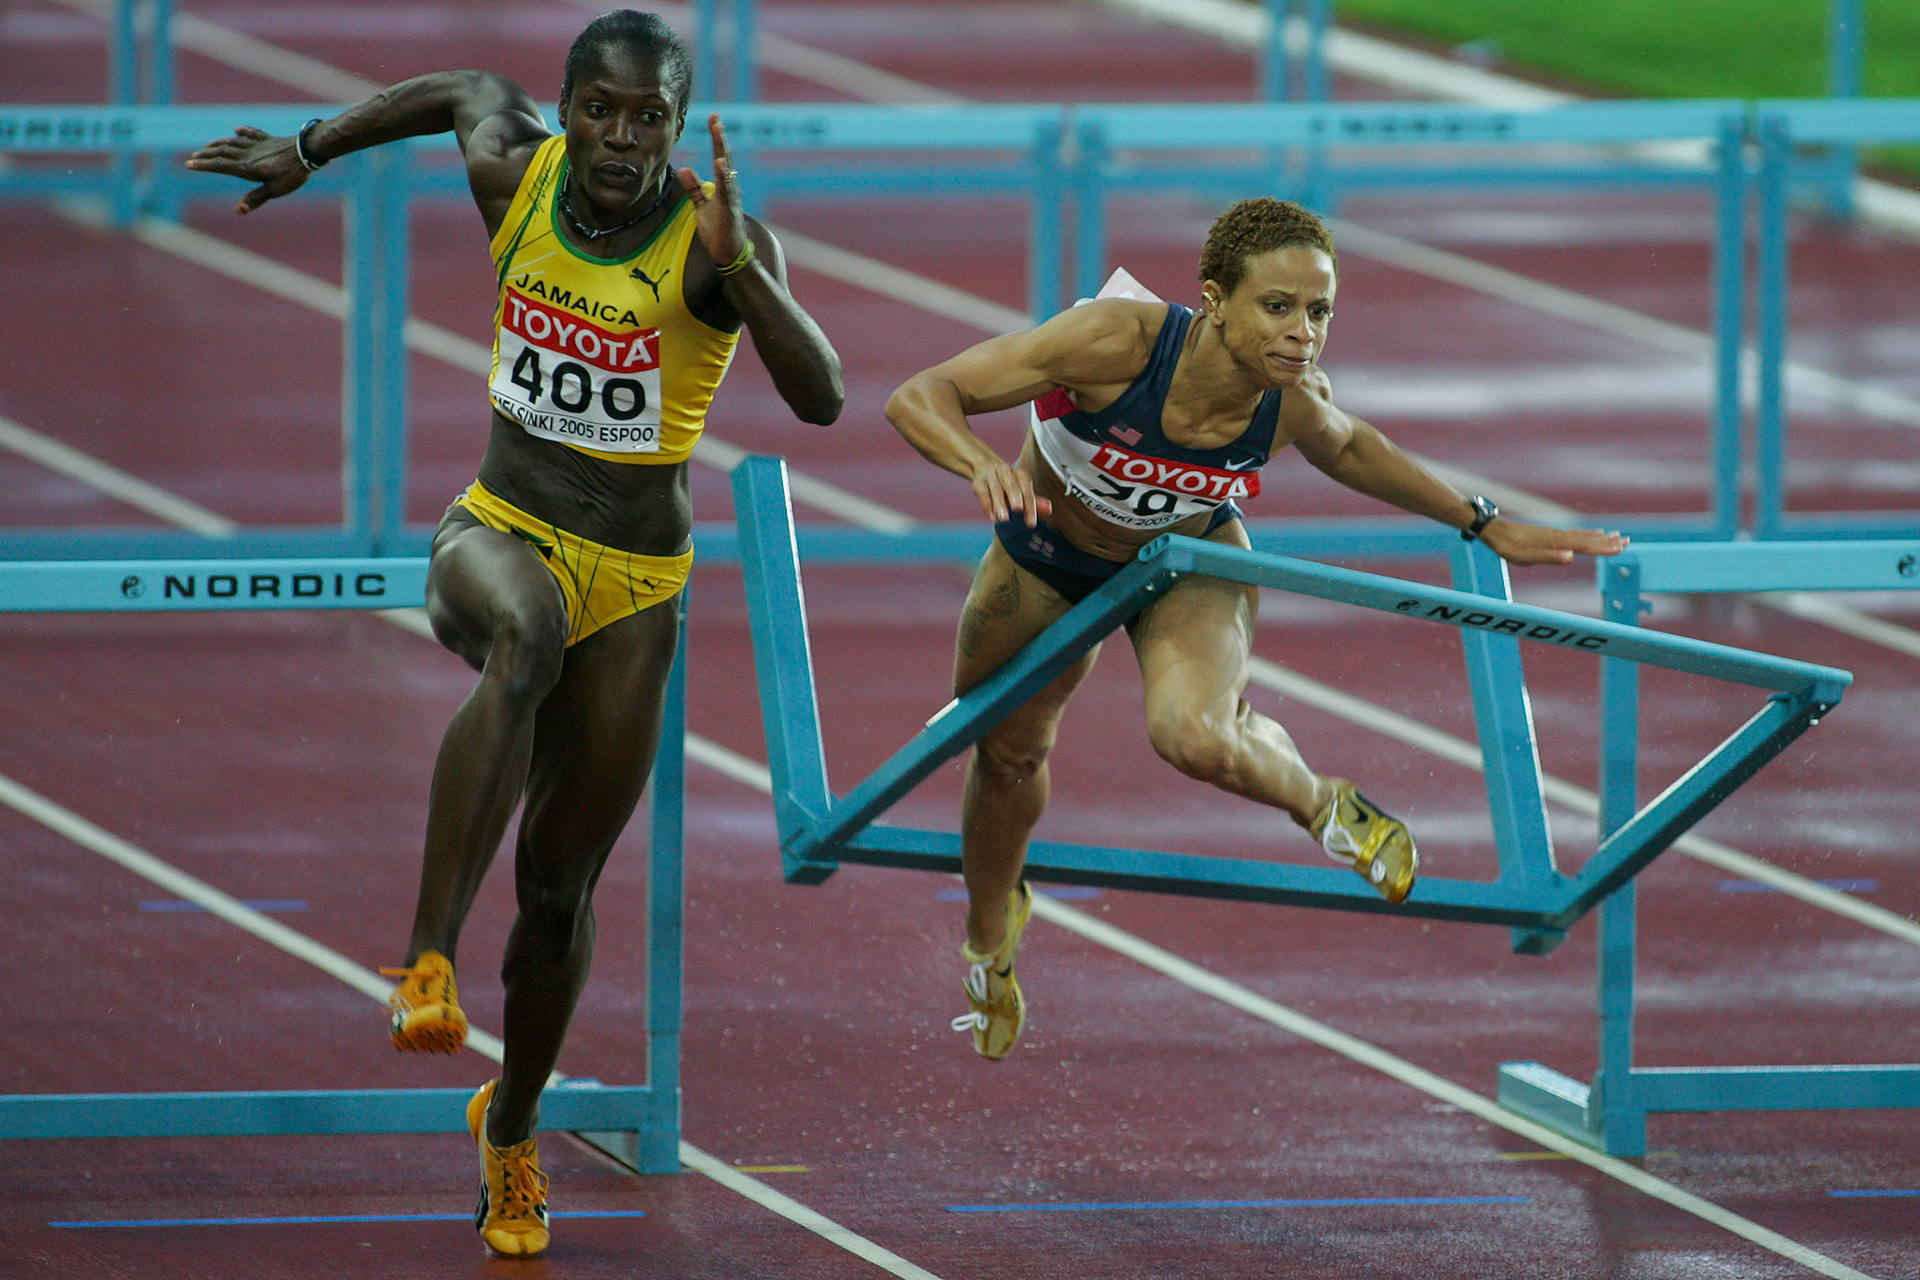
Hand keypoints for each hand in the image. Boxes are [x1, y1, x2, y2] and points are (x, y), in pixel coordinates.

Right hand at [184, 125, 313, 214]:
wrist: (308, 150)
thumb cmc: (293, 174)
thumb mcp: (275, 190)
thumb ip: (256, 199)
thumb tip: (239, 210)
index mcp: (247, 167)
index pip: (220, 166)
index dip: (204, 165)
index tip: (189, 164)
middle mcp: (248, 153)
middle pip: (222, 152)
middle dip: (206, 155)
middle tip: (193, 156)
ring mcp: (259, 144)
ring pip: (233, 142)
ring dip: (219, 143)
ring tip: (208, 145)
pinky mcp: (269, 139)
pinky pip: (252, 133)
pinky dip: (242, 132)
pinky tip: (237, 130)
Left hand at [676, 114, 749, 270]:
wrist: (729, 254)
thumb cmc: (718, 231)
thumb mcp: (702, 207)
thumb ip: (695, 188)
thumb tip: (685, 169)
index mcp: (724, 186)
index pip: (720, 157)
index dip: (716, 138)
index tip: (714, 119)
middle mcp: (730, 188)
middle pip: (725, 157)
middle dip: (720, 137)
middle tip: (716, 118)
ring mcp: (731, 197)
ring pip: (727, 168)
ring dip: (722, 149)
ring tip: (718, 131)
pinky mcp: (729, 208)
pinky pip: (726, 189)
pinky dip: (723, 174)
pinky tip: (720, 162)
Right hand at [970, 459, 1051, 526]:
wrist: (985, 466)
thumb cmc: (1008, 483)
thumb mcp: (1022, 490)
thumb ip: (1035, 501)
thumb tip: (1049, 509)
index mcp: (1020, 474)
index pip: (1027, 490)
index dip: (1030, 505)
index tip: (1031, 523)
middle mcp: (1006, 472)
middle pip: (1011, 485)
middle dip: (1014, 496)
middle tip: (1018, 509)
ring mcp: (991, 476)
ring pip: (996, 489)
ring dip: (999, 503)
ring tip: (1003, 518)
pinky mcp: (978, 483)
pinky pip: (983, 494)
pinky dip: (987, 506)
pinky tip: (992, 517)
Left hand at [1481, 518, 1627, 565]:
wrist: (1496, 532)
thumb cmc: (1510, 547)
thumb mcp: (1527, 557)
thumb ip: (1549, 558)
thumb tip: (1571, 557)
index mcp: (1557, 543)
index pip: (1585, 546)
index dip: (1603, 548)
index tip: (1620, 549)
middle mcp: (1560, 536)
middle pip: (1589, 539)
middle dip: (1608, 541)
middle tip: (1628, 541)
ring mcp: (1556, 534)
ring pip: (1584, 535)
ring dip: (1601, 537)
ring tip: (1618, 535)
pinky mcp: (1551, 534)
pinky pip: (1575, 533)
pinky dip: (1588, 533)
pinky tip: (1594, 531)